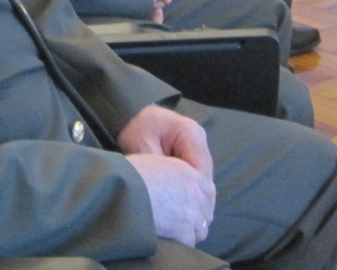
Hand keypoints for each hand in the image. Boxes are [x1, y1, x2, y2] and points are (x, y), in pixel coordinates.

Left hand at [119, 105, 214, 243]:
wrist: (131, 115)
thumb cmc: (136, 128)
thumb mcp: (142, 146)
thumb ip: (157, 168)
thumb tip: (167, 194)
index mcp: (191, 134)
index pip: (201, 171)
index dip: (192, 194)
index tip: (178, 212)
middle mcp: (199, 141)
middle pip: (205, 178)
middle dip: (194, 200)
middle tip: (179, 221)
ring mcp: (196, 148)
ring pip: (202, 181)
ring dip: (192, 198)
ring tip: (179, 218)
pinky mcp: (190, 155)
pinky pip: (195, 178)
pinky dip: (187, 192)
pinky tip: (177, 207)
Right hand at [125, 155, 214, 245]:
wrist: (124, 190)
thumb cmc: (131, 174)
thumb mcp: (154, 162)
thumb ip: (168, 173)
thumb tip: (166, 183)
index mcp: (188, 173)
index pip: (207, 190)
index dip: (200, 200)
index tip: (192, 206)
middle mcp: (194, 192)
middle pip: (206, 210)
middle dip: (198, 217)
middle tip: (184, 222)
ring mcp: (191, 213)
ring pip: (201, 229)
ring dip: (191, 231)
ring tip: (176, 233)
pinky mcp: (183, 231)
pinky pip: (189, 241)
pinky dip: (181, 242)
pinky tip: (170, 239)